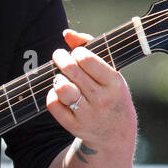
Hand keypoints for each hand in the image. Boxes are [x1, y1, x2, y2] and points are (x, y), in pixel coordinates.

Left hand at [47, 28, 136, 152]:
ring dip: (57, 78)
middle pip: (72, 71)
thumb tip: (67, 34)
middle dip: (61, 58)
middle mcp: (101, 100)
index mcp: (114, 83)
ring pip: (61, 88)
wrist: (115, 133)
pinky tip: (59, 93)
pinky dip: (52, 95)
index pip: (87, 60)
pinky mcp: (74, 126)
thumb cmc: (111, 95)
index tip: (76, 52)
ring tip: (60, 77)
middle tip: (59, 55)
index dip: (77, 52)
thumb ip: (91, 49)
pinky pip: (53, 105)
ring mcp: (87, 114)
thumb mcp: (110, 73)